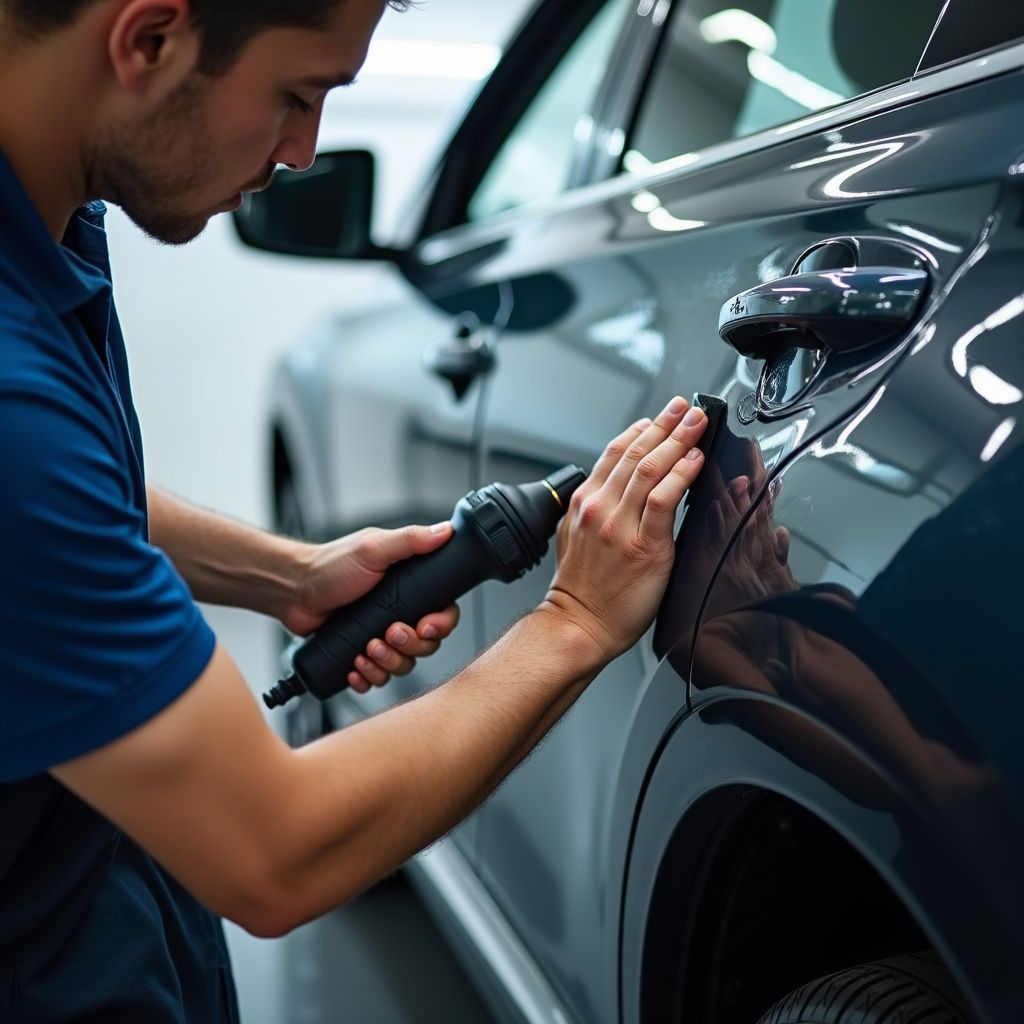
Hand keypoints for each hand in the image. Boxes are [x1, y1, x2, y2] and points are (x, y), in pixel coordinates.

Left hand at [283, 525, 460, 693]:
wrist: (293, 590)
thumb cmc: (329, 565)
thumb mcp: (373, 548)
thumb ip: (410, 540)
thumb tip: (444, 531)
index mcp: (410, 589)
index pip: (443, 613)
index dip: (440, 625)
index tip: (426, 627)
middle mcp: (399, 613)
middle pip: (426, 644)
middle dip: (410, 646)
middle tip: (389, 634)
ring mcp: (380, 635)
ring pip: (402, 664)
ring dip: (388, 663)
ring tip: (367, 649)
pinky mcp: (361, 653)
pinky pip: (377, 676)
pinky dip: (369, 677)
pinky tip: (356, 666)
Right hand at [540, 396, 706, 665]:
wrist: (579, 625)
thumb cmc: (583, 590)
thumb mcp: (575, 537)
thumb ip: (595, 509)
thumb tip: (620, 490)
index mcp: (585, 503)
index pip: (614, 452)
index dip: (641, 429)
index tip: (660, 416)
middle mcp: (600, 508)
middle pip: (635, 453)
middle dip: (665, 425)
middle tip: (686, 408)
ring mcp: (619, 526)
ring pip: (650, 469)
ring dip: (677, 441)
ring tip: (697, 424)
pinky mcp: (643, 547)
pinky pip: (664, 501)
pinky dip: (681, 476)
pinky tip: (695, 462)